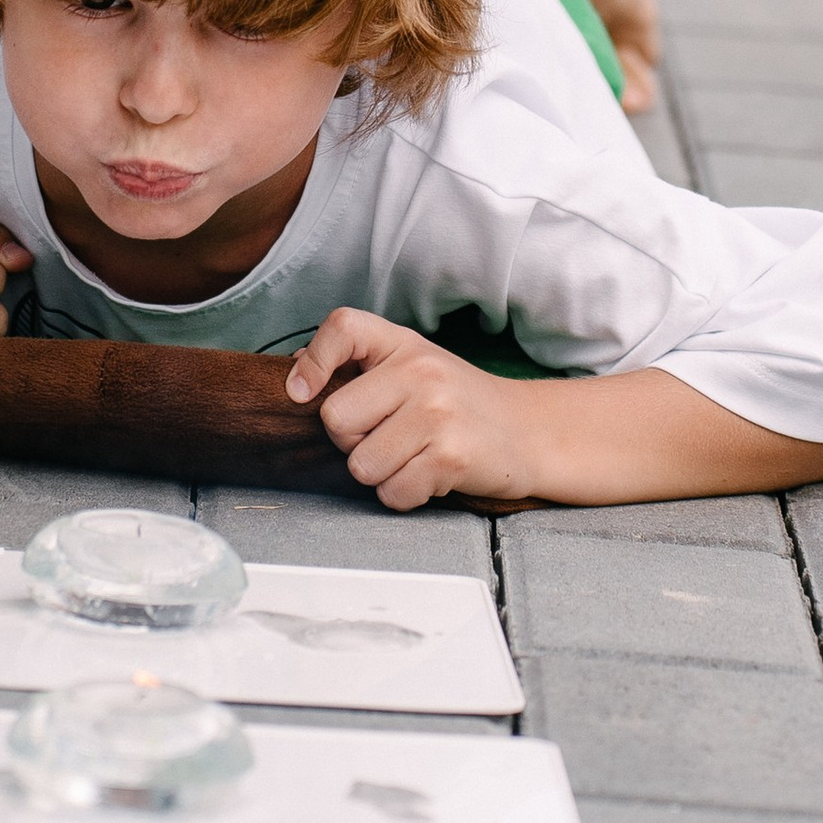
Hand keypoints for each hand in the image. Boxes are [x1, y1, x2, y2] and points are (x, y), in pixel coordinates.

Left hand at [284, 307, 543, 509]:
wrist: (526, 432)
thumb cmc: (456, 403)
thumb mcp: (410, 366)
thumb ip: (356, 366)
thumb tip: (297, 376)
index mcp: (403, 344)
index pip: (343, 327)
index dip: (313, 361)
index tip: (302, 392)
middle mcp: (421, 372)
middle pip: (335, 420)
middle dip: (351, 442)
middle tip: (387, 437)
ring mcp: (437, 414)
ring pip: (360, 465)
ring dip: (379, 474)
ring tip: (411, 456)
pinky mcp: (451, 458)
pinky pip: (392, 493)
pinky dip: (404, 494)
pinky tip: (428, 474)